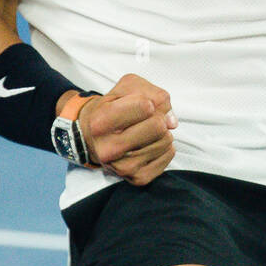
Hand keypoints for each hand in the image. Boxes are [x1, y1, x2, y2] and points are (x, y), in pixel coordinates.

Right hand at [59, 74, 176, 184]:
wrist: (94, 137)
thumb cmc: (113, 108)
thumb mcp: (127, 87)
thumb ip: (152, 93)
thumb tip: (171, 121)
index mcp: (100, 122)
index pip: (146, 106)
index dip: (149, 102)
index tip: (142, 105)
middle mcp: (108, 148)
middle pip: (158, 126)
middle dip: (158, 118)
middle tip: (146, 119)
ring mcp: (123, 167)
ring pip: (166, 140)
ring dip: (162, 132)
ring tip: (145, 132)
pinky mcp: (138, 178)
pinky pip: (169, 154)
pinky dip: (164, 146)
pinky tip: (149, 144)